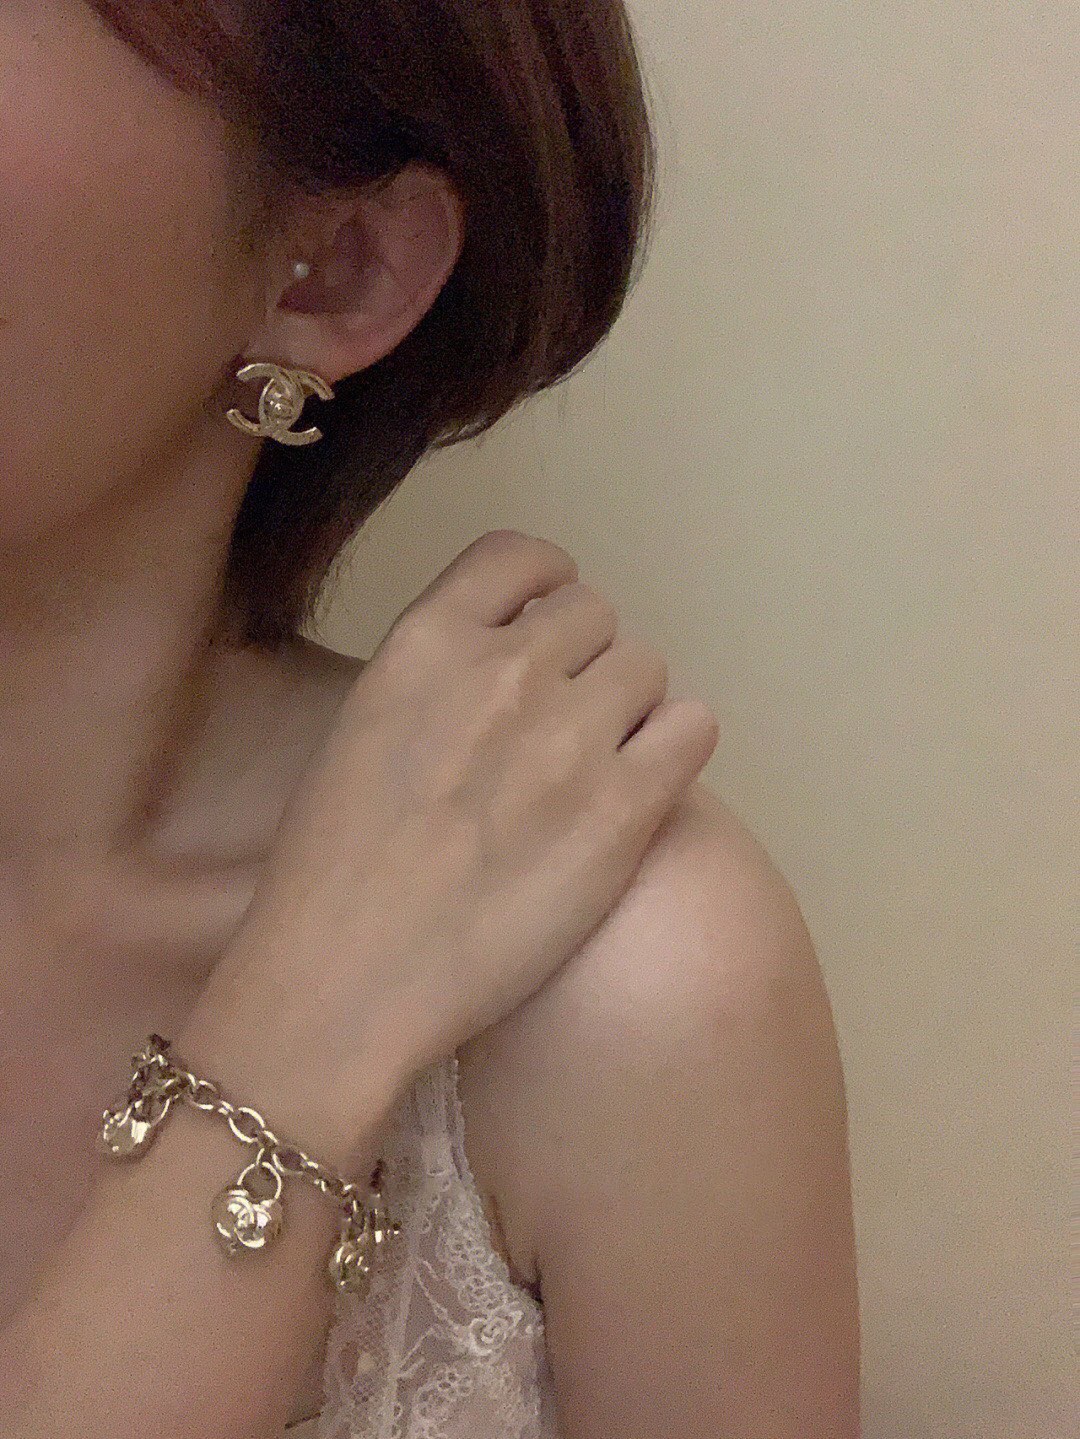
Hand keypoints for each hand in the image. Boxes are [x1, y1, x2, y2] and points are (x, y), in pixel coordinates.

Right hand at [189, 531, 719, 1160]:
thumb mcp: (363, 727)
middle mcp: (505, 669)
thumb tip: (506, 669)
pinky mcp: (624, 807)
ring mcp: (571, 736)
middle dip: (583, 662)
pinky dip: (674, 746)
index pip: (522, 556)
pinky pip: (694, 727)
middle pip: (594, 615)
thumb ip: (438, 679)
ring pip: (647, 666)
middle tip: (559, 729)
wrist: (345, 978)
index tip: (547, 625)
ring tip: (593, 768)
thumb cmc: (333, 870)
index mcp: (426, 640)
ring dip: (628, 707)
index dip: (545, 586)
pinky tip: (639, 788)